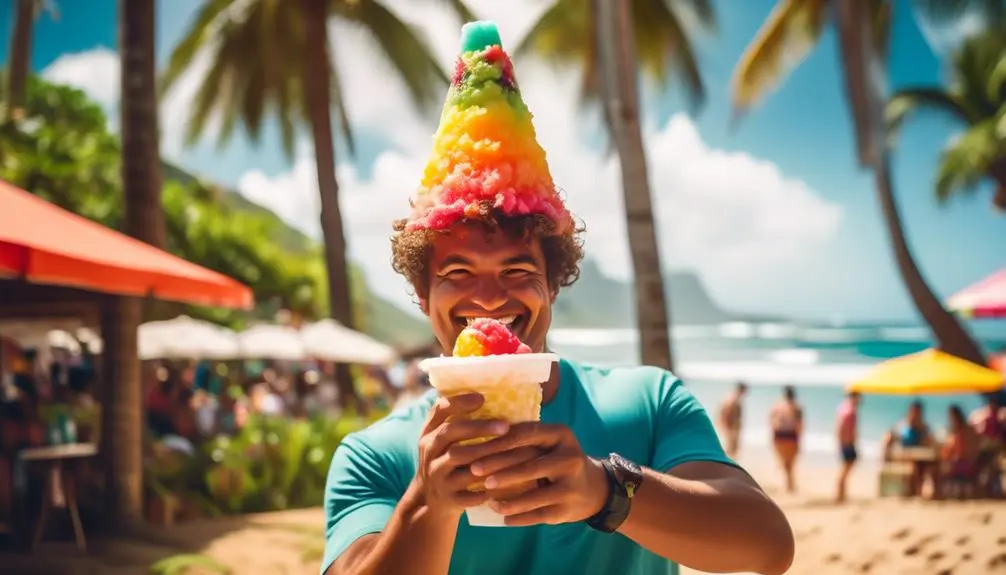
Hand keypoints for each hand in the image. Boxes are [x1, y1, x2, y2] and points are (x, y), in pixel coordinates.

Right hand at [414, 393, 540, 518]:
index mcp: (429, 434)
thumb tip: (488, 395)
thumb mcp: (441, 441)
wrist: (428, 501)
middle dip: (479, 427)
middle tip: (505, 425)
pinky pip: (468, 493)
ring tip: (511, 449)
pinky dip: (484, 489)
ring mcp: (438, 476)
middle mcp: (429, 452)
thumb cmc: (444, 462)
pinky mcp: (448, 499)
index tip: (482, 397)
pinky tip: (503, 482)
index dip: (459, 402)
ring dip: (487, 454)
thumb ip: (456, 420)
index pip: (439, 410)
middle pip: (450, 433)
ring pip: (461, 461)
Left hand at [460, 422, 609, 526]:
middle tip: (473, 471)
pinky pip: (538, 515)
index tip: (476, 445)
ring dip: (508, 499)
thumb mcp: (549, 442)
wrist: (592, 488)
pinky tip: (502, 517)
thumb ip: (524, 436)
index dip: (500, 441)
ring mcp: (571, 486)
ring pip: (534, 496)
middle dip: (499, 469)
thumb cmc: (557, 459)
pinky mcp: (567, 510)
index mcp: (562, 435)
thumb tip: (480, 432)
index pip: (527, 435)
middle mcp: (570, 459)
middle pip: (530, 465)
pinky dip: (519, 517)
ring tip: (488, 500)